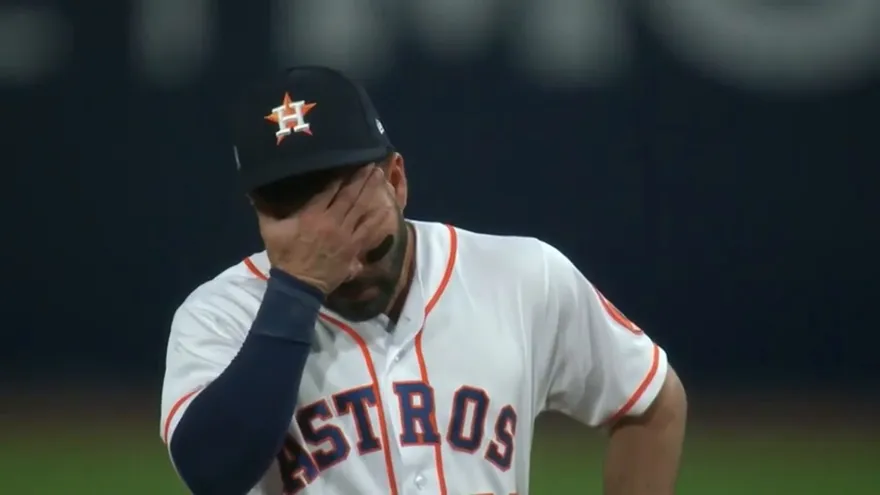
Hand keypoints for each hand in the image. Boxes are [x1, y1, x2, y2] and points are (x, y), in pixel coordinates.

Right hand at [257, 165, 387, 293]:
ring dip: (371, 191)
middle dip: (361, 177)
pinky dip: (378, 218)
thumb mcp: (269, 230)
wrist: (298, 286)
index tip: (349, 159)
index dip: (341, 173)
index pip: (329, 188)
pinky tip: (387, 206)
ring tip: (380, 175)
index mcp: (311, 214)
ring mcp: (344, 235)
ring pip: (361, 208)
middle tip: (372, 161)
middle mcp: (331, 221)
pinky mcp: (353, 248)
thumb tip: (252, 188)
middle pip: (350, 195)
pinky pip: (368, 231)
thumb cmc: (284, 256)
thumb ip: (264, 208)